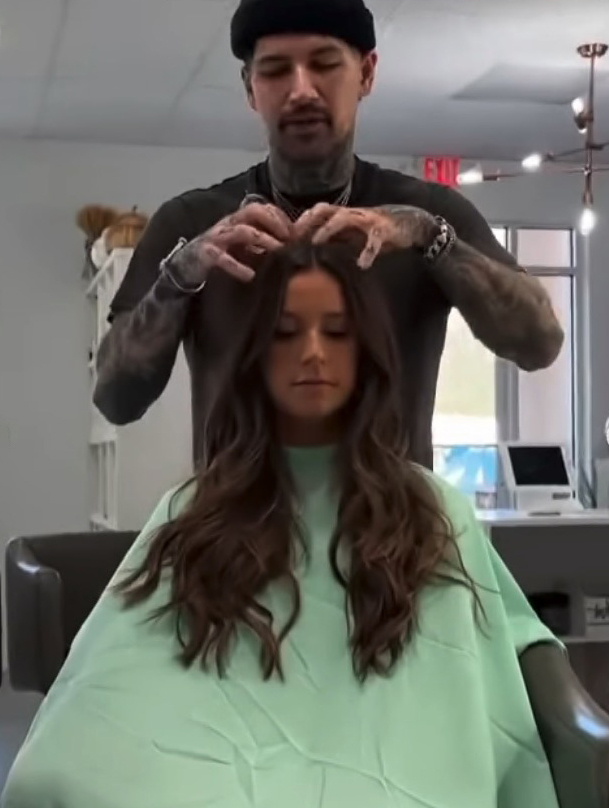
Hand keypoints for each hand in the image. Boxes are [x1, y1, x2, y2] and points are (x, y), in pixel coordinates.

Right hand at [172, 202, 292, 284]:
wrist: (187, 265)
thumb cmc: (221, 253)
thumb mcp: (244, 244)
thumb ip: (265, 238)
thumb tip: (293, 239)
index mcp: (238, 220)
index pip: (262, 208)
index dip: (280, 216)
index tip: (295, 232)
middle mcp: (228, 224)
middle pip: (253, 211)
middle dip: (274, 222)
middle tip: (289, 238)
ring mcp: (217, 238)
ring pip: (242, 231)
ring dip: (263, 238)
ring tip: (278, 251)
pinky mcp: (207, 254)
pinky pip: (222, 258)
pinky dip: (237, 266)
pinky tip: (250, 275)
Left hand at [293, 204, 435, 268]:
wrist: (407, 225)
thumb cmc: (374, 232)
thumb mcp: (350, 236)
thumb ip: (333, 240)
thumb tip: (308, 251)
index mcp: (342, 215)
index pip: (316, 214)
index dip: (300, 223)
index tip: (285, 237)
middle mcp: (351, 213)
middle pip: (324, 209)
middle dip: (308, 221)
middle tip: (294, 237)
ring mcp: (366, 219)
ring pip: (343, 218)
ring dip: (328, 229)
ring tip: (317, 242)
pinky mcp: (383, 229)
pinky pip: (373, 240)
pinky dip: (368, 252)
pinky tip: (363, 264)